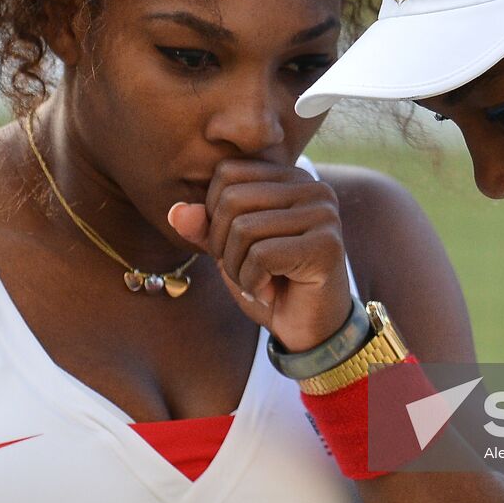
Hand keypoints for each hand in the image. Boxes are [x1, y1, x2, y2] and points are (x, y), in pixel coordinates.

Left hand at [167, 160, 352, 352]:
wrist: (310, 329)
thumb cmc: (270, 282)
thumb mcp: (229, 251)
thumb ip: (205, 228)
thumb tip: (176, 212)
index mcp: (291, 178)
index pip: (227, 173)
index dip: (214, 214)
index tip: (235, 246)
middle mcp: (314, 188)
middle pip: (232, 199)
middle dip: (222, 245)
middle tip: (243, 270)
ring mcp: (324, 214)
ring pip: (244, 228)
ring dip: (236, 268)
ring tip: (256, 282)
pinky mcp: (327, 245)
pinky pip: (262, 256)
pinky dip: (252, 282)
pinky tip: (269, 292)